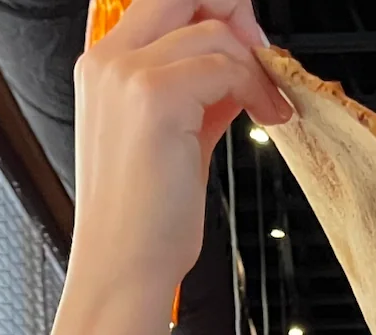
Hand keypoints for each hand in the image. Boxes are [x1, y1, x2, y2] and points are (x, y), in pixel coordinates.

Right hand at [72, 0, 291, 289]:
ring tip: (269, 107)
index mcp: (106, 65)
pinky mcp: (153, 97)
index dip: (214, 13)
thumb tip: (238, 71)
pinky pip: (224, 66)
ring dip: (255, 67)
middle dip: (235, 11)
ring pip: (213, 30)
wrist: (125, 267)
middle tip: (263, 57)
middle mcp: (108, 60)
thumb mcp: (176, 140)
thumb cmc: (145, 222)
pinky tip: (267, 117)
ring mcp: (126, 74)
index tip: (247, 49)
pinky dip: (256, 88)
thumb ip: (200, 95)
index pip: (165, 1)